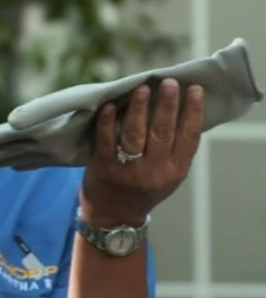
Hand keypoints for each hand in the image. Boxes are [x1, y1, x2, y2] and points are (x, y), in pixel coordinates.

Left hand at [80, 78, 204, 225]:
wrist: (113, 216)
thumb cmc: (142, 190)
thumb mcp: (168, 176)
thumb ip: (174, 151)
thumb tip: (180, 110)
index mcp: (175, 171)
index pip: (188, 136)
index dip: (192, 111)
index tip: (194, 88)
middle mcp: (154, 171)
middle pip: (163, 131)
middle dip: (167, 104)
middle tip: (168, 81)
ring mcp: (128, 170)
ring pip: (135, 133)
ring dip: (139, 108)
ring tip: (142, 88)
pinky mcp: (103, 167)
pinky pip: (106, 140)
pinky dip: (108, 121)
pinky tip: (110, 105)